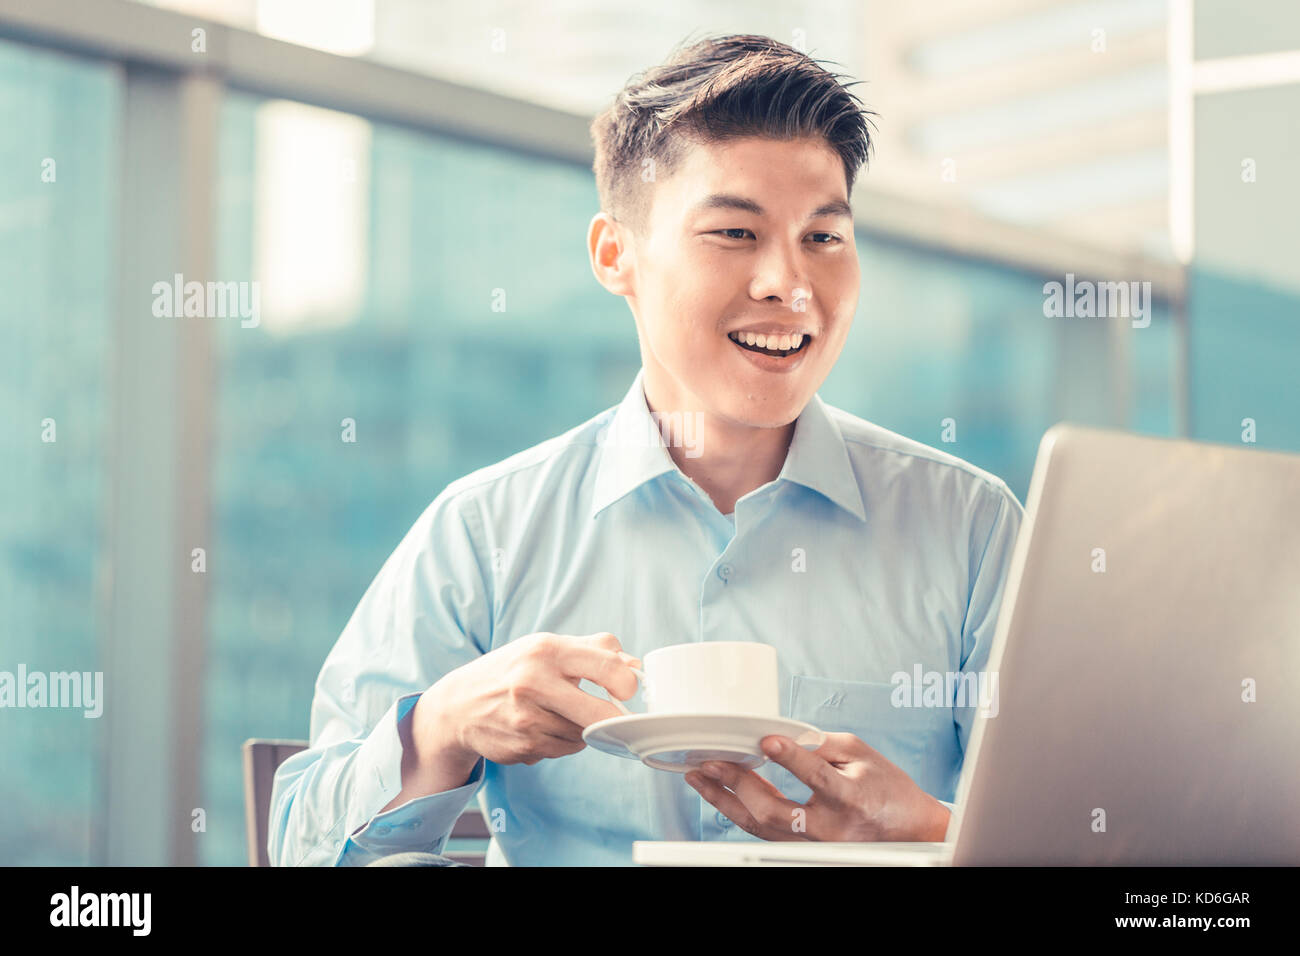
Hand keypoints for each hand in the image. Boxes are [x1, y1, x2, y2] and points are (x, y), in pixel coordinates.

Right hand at [413, 631, 639, 772]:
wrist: (459, 705)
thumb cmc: (513, 670)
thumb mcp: (547, 647)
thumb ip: (594, 650)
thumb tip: (636, 665)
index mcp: (545, 650)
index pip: (606, 665)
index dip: (627, 681)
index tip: (626, 689)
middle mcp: (533, 682)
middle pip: (599, 712)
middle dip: (612, 717)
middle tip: (612, 714)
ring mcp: (526, 718)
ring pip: (583, 735)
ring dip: (582, 729)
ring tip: (560, 714)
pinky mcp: (522, 746)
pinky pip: (563, 750)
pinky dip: (561, 742)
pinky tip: (541, 728)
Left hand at [684, 732, 950, 841]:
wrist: (909, 830)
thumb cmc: (887, 789)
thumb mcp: (862, 754)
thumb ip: (821, 744)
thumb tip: (784, 735)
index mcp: (849, 797)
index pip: (815, 776)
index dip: (790, 757)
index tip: (766, 740)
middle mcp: (830, 827)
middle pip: (775, 811)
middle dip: (737, 784)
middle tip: (711, 763)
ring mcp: (816, 843)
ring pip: (762, 828)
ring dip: (727, 802)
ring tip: (702, 779)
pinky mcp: (806, 849)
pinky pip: (767, 834)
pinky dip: (741, 815)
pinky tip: (723, 797)